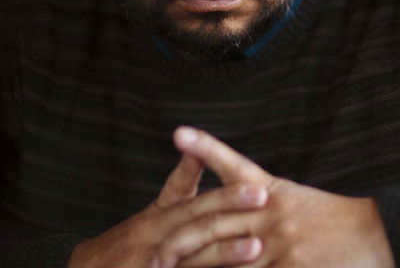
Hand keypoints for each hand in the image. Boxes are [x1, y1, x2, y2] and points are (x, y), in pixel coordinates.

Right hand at [67, 152, 266, 267]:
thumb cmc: (130, 242)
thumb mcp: (154, 212)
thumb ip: (179, 185)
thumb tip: (198, 153)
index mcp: (160, 215)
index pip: (187, 191)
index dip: (221, 186)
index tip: (257, 183)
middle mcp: (154, 233)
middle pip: (195, 216)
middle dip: (228, 204)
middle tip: (262, 197)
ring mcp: (150, 259)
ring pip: (190, 253)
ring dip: (222, 251)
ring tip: (253, 248)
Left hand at [153, 126, 394, 267]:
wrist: (370, 236)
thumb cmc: (329, 217)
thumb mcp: (290, 199)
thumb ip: (259, 201)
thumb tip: (232, 205)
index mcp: (268, 189)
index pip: (232, 165)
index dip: (205, 148)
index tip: (180, 134)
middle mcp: (268, 213)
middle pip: (215, 222)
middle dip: (181, 240)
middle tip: (154, 252)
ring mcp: (277, 244)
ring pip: (228, 259)